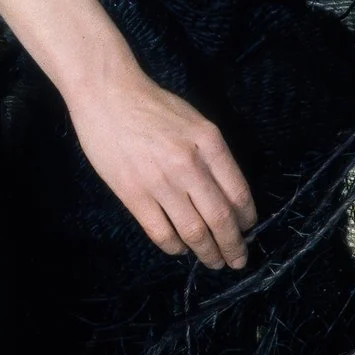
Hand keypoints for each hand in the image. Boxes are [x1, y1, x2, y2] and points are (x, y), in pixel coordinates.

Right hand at [66, 65, 256, 269]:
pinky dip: (174, 247)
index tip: (247, 230)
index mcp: (209, 142)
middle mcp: (189, 164)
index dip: (247, 220)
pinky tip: (179, 248)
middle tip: (237, 260)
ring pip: (194, 232)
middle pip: (221, 219)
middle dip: (233, 247)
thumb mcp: (194, 121)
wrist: (107, 94)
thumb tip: (227, 194)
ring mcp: (160, 181)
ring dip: (207, 253)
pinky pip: (160, 232)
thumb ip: (213, 155)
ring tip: (213, 261)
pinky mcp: (133, 193)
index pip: (238, 193)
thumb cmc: (152, 105)